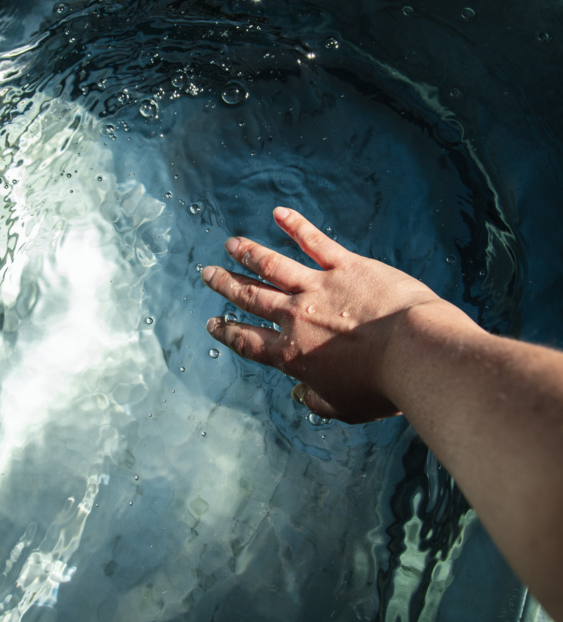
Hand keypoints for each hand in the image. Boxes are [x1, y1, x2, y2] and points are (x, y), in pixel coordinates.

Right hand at [202, 206, 445, 422]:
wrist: (412, 353)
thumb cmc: (381, 387)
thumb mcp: (343, 407)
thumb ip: (316, 401)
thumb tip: (300, 395)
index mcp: (293, 353)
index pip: (249, 341)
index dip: (227, 330)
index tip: (212, 323)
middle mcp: (296, 316)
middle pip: (251, 297)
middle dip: (227, 285)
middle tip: (208, 273)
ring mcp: (318, 287)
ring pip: (273, 266)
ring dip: (249, 253)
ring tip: (232, 243)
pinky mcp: (345, 266)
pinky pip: (314, 241)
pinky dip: (295, 225)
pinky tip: (279, 213)